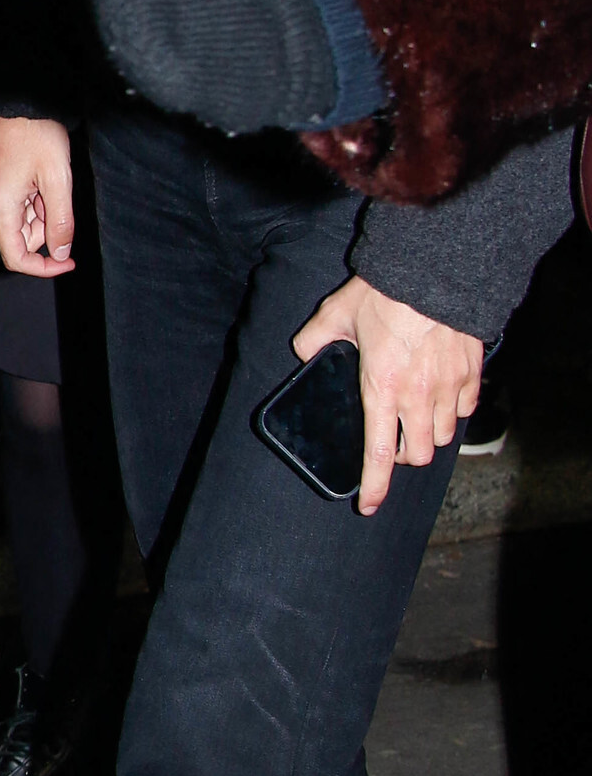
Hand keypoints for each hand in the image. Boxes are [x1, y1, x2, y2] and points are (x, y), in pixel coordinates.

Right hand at [0, 117, 74, 276]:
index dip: (44, 267)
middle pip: (21, 236)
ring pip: (19, 218)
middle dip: (46, 224)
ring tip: (47, 174)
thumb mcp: (58, 179)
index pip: (16, 258)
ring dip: (39, 207)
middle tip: (58, 191)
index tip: (69, 260)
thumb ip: (61, 221)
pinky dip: (31, 196)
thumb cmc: (35, 133)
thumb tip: (61, 253)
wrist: (12, 97)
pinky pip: (12, 202)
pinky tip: (38, 171)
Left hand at [293, 277, 483, 517]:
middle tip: (390, 439)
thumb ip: (315, 338)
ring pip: (442, 436)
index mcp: (382, 387)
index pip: (377, 453)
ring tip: (414, 417)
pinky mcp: (472, 373)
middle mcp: (419, 395)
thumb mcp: (336, 313)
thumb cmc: (384, 293)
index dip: (373, 486)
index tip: (367, 506)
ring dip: (426, 435)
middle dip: (402, 456)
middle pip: (417, 455)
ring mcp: (449, 386)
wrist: (433, 269)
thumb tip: (304, 353)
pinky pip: (465, 410)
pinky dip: (452, 412)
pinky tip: (439, 396)